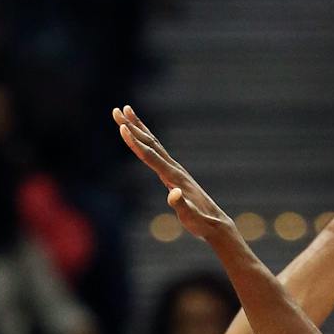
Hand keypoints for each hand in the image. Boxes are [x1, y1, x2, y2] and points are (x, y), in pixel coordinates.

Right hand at [113, 105, 233, 239]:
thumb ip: (181, 205)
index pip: (150, 156)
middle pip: (150, 143)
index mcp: (174, 177)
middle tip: (117, 110)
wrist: (216, 223)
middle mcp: (174, 169)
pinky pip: (157, 152)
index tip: (122, 128)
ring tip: (126, 111)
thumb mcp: (190, 217)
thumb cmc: (201, 222)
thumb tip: (174, 194)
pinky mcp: (174, 174)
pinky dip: (147, 141)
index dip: (135, 142)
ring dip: (139, 128)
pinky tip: (141, 137)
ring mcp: (175, 170)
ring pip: (154, 144)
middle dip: (133, 126)